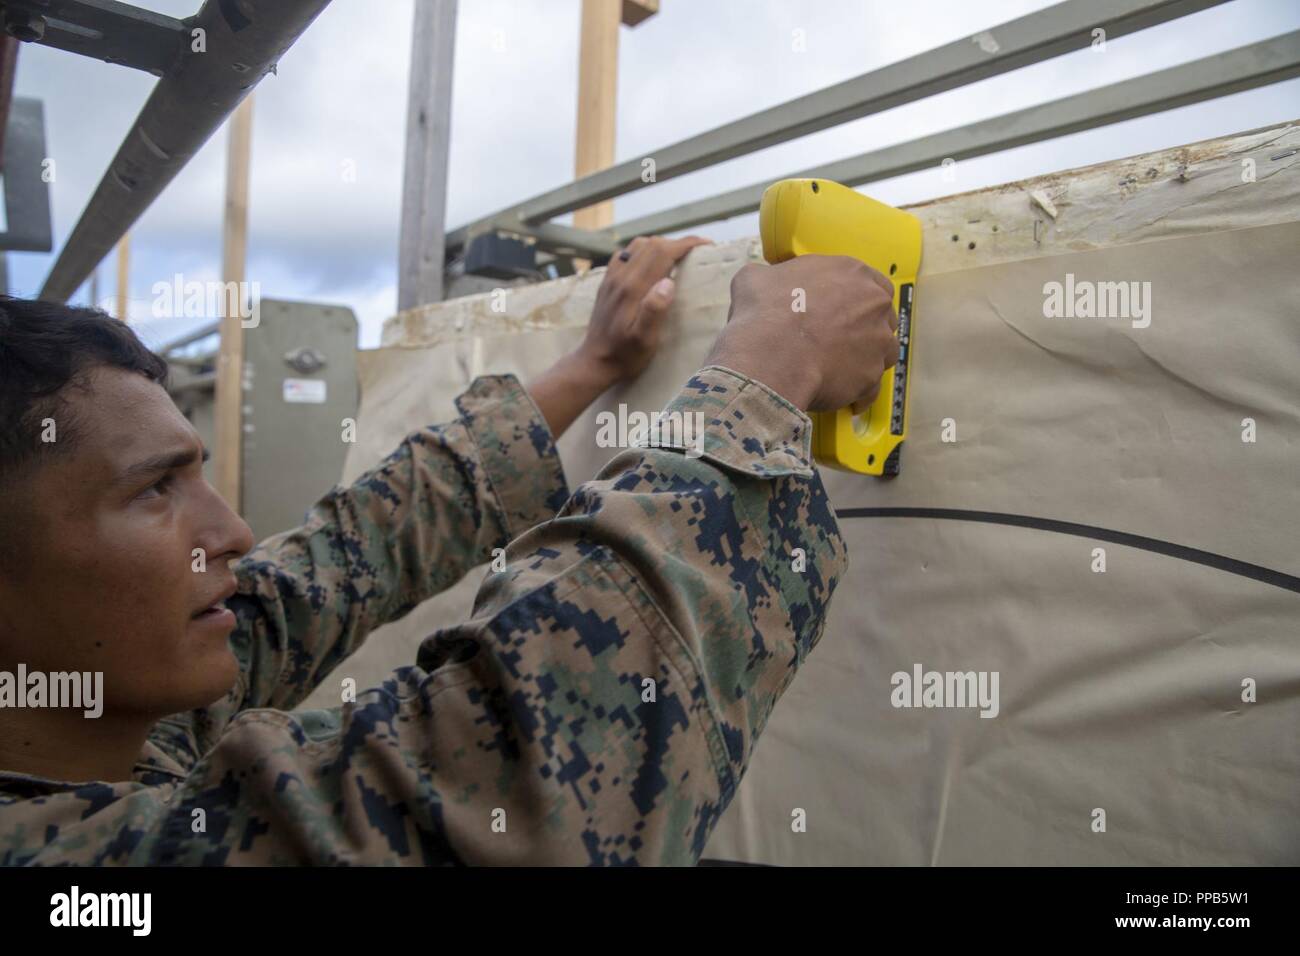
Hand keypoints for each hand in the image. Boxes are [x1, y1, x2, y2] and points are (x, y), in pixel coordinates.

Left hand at [577, 235, 712, 384]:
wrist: (594, 362)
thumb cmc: (624, 355)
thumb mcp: (644, 340)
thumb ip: (654, 310)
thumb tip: (669, 282)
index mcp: (633, 288)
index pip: (662, 252)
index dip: (685, 244)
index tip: (705, 245)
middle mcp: (620, 277)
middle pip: (651, 244)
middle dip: (676, 243)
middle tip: (696, 251)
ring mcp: (611, 278)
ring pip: (638, 246)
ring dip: (660, 245)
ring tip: (677, 256)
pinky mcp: (607, 282)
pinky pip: (625, 255)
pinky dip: (643, 251)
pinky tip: (651, 264)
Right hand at [702, 255, 898, 412]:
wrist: (770, 356)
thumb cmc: (764, 313)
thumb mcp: (754, 280)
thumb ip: (770, 277)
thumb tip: (763, 282)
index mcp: (851, 273)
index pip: (872, 282)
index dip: (857, 298)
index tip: (844, 310)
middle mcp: (874, 304)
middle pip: (882, 316)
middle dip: (866, 329)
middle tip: (840, 341)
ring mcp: (878, 341)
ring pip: (883, 351)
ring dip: (866, 360)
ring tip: (842, 371)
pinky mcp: (871, 376)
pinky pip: (870, 388)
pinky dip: (859, 394)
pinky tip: (844, 399)